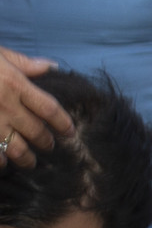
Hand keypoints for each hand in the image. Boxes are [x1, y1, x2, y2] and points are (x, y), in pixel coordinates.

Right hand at [0, 45, 72, 168]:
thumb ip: (23, 63)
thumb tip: (51, 67)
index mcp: (14, 83)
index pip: (49, 108)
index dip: (63, 123)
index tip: (70, 132)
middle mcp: (5, 104)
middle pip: (36, 131)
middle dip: (46, 142)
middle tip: (49, 146)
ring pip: (17, 148)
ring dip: (27, 158)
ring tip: (30, 162)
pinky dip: (0, 162)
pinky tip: (3, 163)